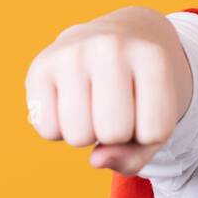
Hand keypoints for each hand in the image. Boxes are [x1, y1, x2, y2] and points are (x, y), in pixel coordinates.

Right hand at [25, 6, 192, 175]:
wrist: (119, 37)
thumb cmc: (141, 91)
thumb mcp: (157, 122)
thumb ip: (136, 156)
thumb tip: (95, 161)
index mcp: (152, 57)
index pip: (154, 132)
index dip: (149, 133)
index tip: (147, 106)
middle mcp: (111, 46)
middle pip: (114, 133)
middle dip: (116, 134)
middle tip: (117, 106)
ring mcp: (72, 52)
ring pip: (79, 136)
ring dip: (87, 134)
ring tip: (93, 103)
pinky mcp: (40, 65)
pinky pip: (48, 130)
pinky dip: (59, 130)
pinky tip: (69, 103)